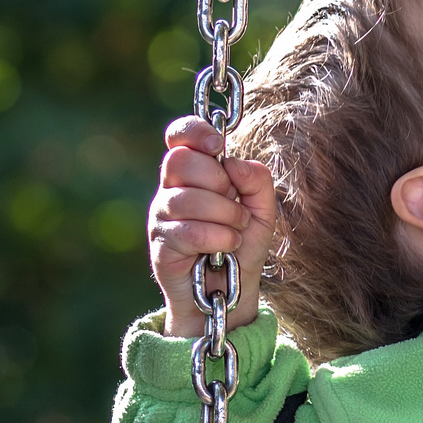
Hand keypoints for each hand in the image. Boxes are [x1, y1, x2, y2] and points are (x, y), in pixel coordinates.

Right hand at [148, 116, 276, 337]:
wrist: (231, 291)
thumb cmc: (243, 245)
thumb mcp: (263, 209)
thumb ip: (257, 180)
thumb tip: (232, 162)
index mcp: (194, 172)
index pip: (179, 134)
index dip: (195, 131)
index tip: (218, 146)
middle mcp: (171, 188)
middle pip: (180, 161)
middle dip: (218, 182)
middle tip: (234, 204)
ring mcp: (161, 216)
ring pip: (186, 198)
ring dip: (225, 215)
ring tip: (237, 230)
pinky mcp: (160, 245)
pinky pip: (187, 231)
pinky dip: (217, 238)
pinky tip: (227, 247)